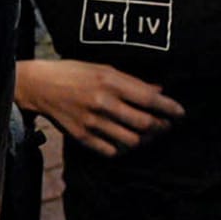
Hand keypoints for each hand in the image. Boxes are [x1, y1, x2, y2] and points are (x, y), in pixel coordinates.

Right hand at [16, 59, 183, 156]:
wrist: (39, 85)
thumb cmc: (74, 72)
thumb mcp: (103, 68)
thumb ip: (131, 82)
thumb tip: (158, 91)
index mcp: (109, 81)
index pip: (148, 99)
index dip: (169, 108)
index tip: (181, 113)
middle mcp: (102, 102)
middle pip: (144, 123)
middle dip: (161, 127)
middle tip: (166, 125)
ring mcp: (92, 122)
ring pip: (131, 140)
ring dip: (145, 139)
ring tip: (148, 135)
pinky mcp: (82, 137)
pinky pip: (111, 151)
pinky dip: (123, 149)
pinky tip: (126, 142)